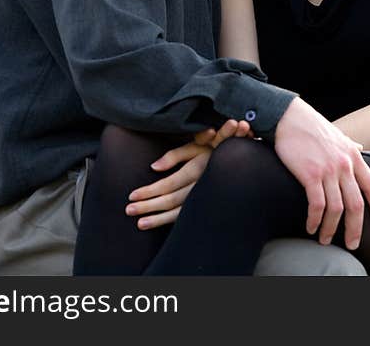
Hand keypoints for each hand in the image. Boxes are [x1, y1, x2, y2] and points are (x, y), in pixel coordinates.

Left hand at [126, 119, 252, 229]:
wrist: (242, 162)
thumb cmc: (214, 148)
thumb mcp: (196, 145)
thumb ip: (174, 155)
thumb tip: (153, 167)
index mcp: (196, 169)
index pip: (168, 184)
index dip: (149, 191)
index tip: (132, 195)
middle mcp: (200, 185)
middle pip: (170, 200)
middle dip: (148, 206)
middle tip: (128, 210)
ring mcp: (204, 196)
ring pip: (178, 212)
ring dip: (157, 219)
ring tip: (139, 223)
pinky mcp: (206, 204)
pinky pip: (186, 216)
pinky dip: (170, 222)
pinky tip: (157, 224)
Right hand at [273, 98, 369, 250]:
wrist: (289, 117)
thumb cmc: (311, 126)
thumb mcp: (338, 135)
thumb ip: (351, 145)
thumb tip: (361, 147)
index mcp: (353, 156)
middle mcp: (345, 165)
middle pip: (357, 204)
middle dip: (355, 228)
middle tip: (353, 243)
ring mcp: (328, 170)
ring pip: (337, 208)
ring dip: (331, 228)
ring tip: (325, 240)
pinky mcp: (310, 174)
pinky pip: (317, 204)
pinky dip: (315, 220)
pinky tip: (311, 227)